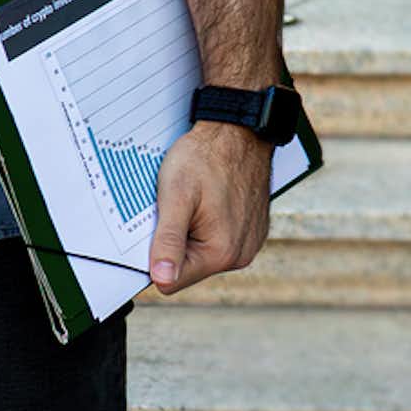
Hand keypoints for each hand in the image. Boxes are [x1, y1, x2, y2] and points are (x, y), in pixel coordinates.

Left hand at [147, 116, 270, 291]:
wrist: (238, 129)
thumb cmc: (206, 156)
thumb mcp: (175, 195)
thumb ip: (167, 240)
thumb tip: (162, 279)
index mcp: (221, 252)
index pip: (170, 281)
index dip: (158, 254)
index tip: (164, 223)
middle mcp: (240, 254)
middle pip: (187, 268)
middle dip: (177, 241)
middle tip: (181, 207)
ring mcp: (249, 242)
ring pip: (201, 254)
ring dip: (193, 232)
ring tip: (198, 200)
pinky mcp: (252, 230)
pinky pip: (219, 240)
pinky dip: (209, 224)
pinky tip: (212, 200)